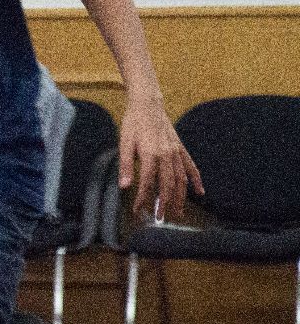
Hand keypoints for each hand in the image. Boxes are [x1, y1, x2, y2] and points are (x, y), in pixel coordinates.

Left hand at [119, 100, 201, 220]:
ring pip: (181, 180)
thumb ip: (125, 165)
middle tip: (161, 218)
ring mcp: (176, 152)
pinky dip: (196, 180)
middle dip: (165, 203)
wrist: (148, 105)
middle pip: (168, 185)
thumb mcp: (124, 143)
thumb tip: (123, 186)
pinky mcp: (181, 149)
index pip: (147, 183)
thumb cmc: (133, 124)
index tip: (138, 211)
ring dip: (180, 197)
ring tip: (178, 213)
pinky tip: (200, 193)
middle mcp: (167, 155)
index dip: (143, 198)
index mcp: (150, 154)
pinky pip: (191, 167)